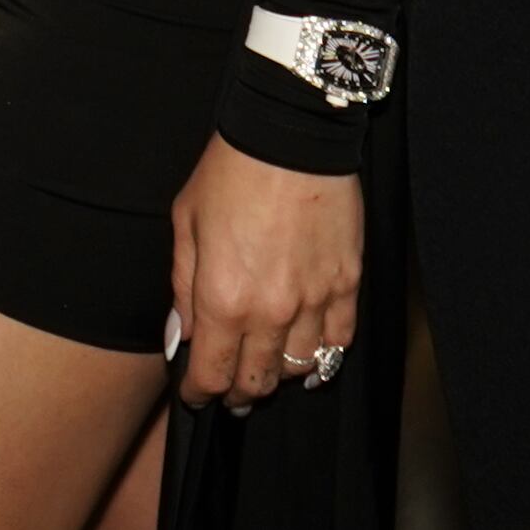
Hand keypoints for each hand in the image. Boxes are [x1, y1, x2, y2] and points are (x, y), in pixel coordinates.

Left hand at [168, 132, 356, 409]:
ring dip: (279, 376)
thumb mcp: (185, 224)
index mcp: (222, 298)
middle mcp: (270, 311)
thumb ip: (182, 288)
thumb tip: (182, 337)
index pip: (212, 374)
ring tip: (266, 370)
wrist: (289, 135)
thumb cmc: (230, 172)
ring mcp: (315, 301)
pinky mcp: (348, 286)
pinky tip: (309, 354)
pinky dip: (324, 356)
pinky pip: (339, 342)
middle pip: (257, 381)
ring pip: (300, 369)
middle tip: (229, 392)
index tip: (195, 395)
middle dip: (238, 393)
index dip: (200, 393)